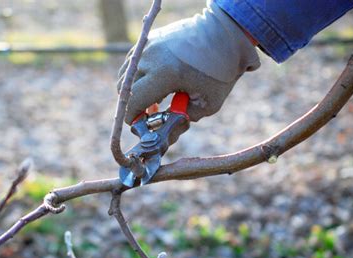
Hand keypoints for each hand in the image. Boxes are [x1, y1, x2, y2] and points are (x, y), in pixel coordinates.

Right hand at [117, 4, 259, 124]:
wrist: (226, 36)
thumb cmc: (220, 71)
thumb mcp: (207, 104)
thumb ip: (183, 118)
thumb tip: (165, 127)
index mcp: (164, 74)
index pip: (134, 101)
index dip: (132, 116)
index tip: (136, 124)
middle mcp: (150, 58)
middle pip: (125, 89)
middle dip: (133, 104)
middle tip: (147, 114)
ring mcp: (148, 46)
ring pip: (125, 74)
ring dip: (133, 90)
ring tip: (152, 99)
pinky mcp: (150, 39)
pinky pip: (132, 62)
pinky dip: (137, 75)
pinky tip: (154, 82)